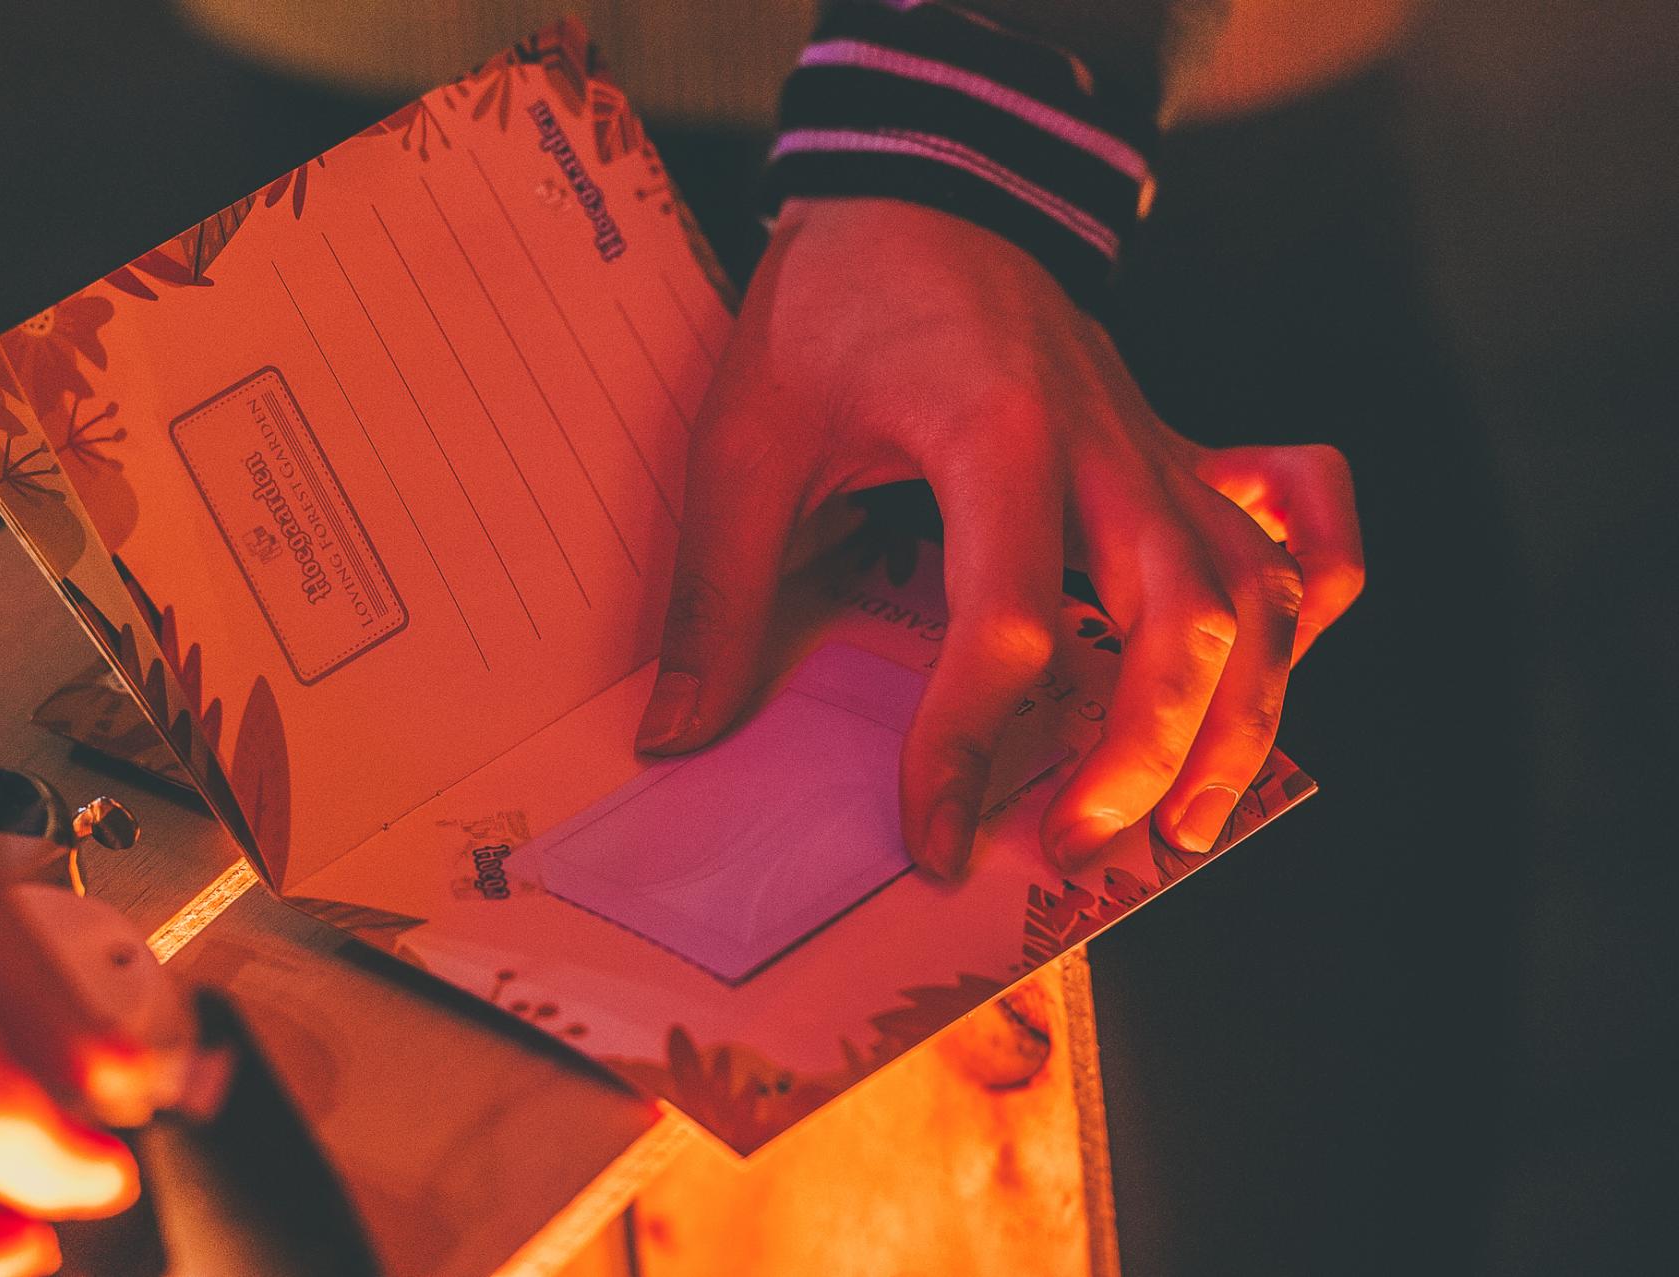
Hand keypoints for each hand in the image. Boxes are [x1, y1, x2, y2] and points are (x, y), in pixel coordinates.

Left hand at [637, 197, 1361, 875]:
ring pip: (1259, 594)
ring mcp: (1157, 448)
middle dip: (1141, 761)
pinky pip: (1298, 518)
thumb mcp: (745, 435)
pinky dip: (1314, 594)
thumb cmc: (834, 301)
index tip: (931, 835)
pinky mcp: (1177, 450)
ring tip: (1187, 826)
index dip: (968, 747)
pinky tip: (1275, 670)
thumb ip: (715, 589)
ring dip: (1240, 723)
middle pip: (1181, 623)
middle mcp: (1105, 443)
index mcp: (995, 433)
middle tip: (1069, 851)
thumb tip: (681, 732)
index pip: (1008, 620)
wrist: (918, 186)